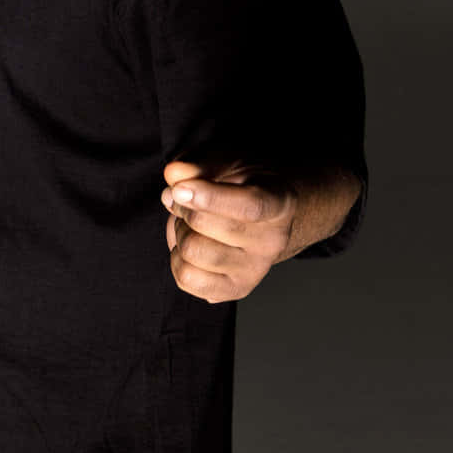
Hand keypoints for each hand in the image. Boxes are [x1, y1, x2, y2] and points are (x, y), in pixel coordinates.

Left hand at [160, 159, 294, 302]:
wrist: (261, 216)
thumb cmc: (241, 184)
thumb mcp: (227, 162)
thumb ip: (200, 165)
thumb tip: (174, 175)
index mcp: (279, 204)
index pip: (249, 206)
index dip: (209, 197)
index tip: (179, 189)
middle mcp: (273, 241)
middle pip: (205, 226)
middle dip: (182, 206)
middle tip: (184, 196)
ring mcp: (255, 270)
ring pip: (192, 253)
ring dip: (179, 232)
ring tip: (192, 223)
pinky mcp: (235, 290)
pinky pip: (187, 279)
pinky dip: (177, 259)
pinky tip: (192, 244)